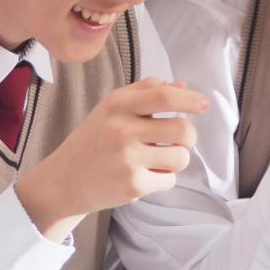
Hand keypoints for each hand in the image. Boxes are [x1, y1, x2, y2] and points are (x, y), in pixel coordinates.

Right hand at [16, 79, 206, 240]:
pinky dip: (163, 178)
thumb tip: (182, 85)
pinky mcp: (133, 184)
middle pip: (183, 130)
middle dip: (189, 137)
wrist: (65, 180)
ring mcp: (128, 159)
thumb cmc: (94, 140)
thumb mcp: (111, 108)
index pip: (164, 96)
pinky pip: (169, 179)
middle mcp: (122, 130)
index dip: (190, 100)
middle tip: (179, 140)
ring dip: (176, 159)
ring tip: (158, 159)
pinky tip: (144, 174)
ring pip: (181, 157)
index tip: (204, 104)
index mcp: (118, 105)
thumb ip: (145, 92)